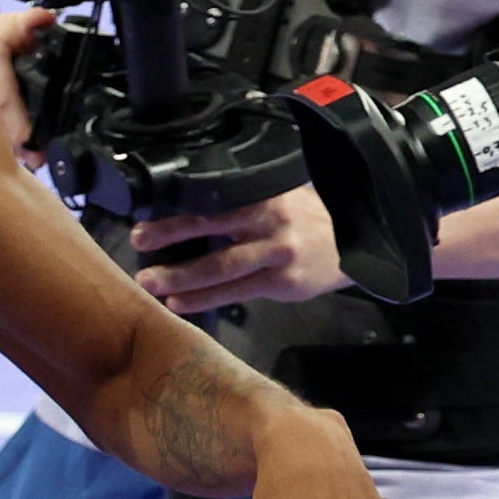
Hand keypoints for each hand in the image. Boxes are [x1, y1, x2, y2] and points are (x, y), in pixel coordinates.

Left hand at [131, 182, 347, 310]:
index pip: (215, 201)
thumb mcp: (284, 195)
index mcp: (266, 196)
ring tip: (149, 282)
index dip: (179, 213)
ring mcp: (278, 254)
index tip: (146, 222)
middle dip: (171, 236)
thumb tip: (194, 206)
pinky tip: (179, 303)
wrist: (361, 242)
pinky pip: (237, 292)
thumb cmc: (313, 219)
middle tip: (137, 242)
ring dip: (181, 277)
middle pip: (212, 228)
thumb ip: (247, 201)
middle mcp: (271, 222)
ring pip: (222, 267)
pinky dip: (205, 299)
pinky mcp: (283, 283)